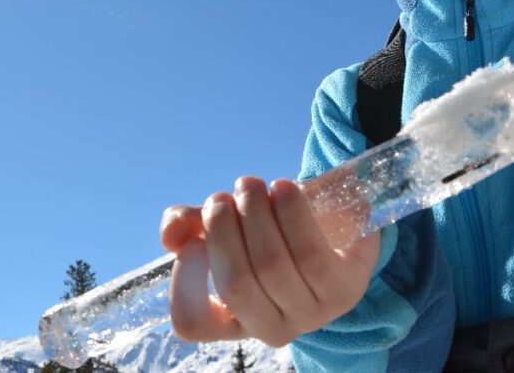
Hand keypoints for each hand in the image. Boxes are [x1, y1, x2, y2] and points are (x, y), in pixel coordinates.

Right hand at [160, 176, 379, 347]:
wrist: (338, 230)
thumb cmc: (276, 234)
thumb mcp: (231, 228)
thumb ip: (193, 225)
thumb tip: (169, 233)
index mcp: (235, 320)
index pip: (193, 322)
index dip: (184, 283)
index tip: (192, 243)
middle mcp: (272, 328)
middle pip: (236, 283)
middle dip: (221, 229)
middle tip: (221, 196)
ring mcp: (311, 314)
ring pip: (271, 265)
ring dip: (255, 213)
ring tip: (249, 184)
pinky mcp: (344, 290)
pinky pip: (310, 252)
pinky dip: (291, 213)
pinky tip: (282, 187)